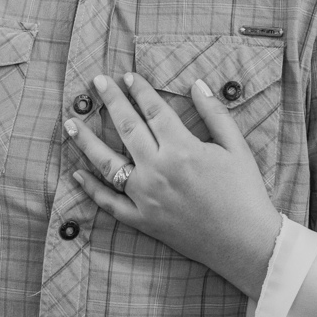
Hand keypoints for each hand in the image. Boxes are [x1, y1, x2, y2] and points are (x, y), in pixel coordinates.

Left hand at [65, 73, 281, 299]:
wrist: (243, 240)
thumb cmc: (245, 191)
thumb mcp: (237, 147)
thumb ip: (215, 113)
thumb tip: (197, 84)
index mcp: (183, 148)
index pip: (154, 110)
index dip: (140, 90)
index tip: (127, 75)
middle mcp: (157, 169)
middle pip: (127, 127)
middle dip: (111, 101)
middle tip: (96, 82)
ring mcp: (145, 196)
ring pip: (107, 163)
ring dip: (86, 140)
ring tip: (71, 123)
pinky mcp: (141, 219)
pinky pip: (108, 202)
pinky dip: (90, 188)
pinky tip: (77, 173)